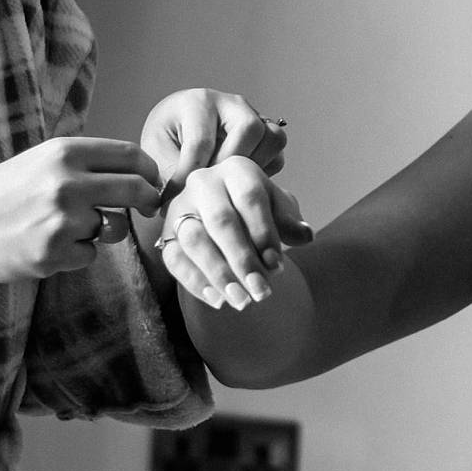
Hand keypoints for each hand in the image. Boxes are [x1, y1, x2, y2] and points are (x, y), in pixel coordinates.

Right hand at [0, 137, 165, 283]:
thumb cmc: (0, 195)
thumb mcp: (39, 161)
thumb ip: (82, 163)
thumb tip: (134, 171)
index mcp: (64, 152)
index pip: (130, 156)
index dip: (150, 170)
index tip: (152, 181)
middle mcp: (67, 182)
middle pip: (135, 189)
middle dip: (149, 200)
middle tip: (149, 208)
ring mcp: (63, 220)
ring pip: (113, 227)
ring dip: (103, 230)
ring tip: (68, 227)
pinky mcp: (56, 254)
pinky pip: (90, 255)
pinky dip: (77, 254)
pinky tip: (48, 246)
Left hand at [137, 87, 288, 198]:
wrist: (177, 135)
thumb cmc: (166, 142)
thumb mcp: (156, 153)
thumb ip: (168, 174)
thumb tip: (178, 201)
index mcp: (197, 102)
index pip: (201, 140)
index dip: (188, 175)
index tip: (174, 198)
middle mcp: (230, 103)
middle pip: (249, 129)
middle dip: (229, 165)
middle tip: (210, 188)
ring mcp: (252, 115)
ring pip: (272, 137)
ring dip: (252, 166)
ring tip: (226, 184)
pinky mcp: (264, 133)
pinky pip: (277, 152)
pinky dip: (264, 171)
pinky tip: (237, 182)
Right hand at [157, 156, 313, 310]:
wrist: (227, 218)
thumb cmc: (256, 212)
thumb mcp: (277, 210)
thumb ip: (290, 222)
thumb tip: (306, 234)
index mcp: (236, 169)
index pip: (250, 197)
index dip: (264, 233)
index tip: (277, 267)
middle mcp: (204, 182)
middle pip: (221, 221)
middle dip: (243, 260)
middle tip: (261, 292)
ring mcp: (181, 207)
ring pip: (195, 241)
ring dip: (219, 274)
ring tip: (241, 301)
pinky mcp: (166, 234)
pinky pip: (175, 259)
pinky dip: (195, 282)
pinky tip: (217, 301)